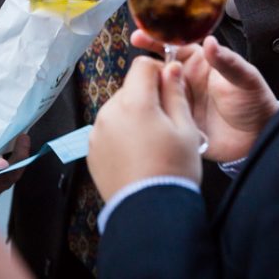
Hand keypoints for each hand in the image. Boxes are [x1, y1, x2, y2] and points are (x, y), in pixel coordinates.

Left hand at [87, 57, 203, 200]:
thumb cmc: (173, 170)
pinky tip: (137, 154)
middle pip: (129, 89)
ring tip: (151, 143)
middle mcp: (109, 112)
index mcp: (134, 103)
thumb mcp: (185, 128)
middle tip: (166, 122)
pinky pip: (108, 130)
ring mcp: (97, 132)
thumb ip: (175, 93)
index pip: (142, 66)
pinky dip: (121, 135)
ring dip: (133, 116)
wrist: (150, 212)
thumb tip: (171, 68)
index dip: (159, 71)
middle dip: (147, 98)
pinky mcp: (92, 150)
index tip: (170, 87)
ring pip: (118, 110)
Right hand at [131, 31, 278, 162]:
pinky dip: (151, 115)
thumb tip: (210, 42)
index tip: (139, 36)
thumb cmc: (254, 101)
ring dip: (146, 92)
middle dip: (143, 69)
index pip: (172, 46)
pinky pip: (159, 117)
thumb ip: (227, 61)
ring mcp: (179, 102)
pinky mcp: (177, 123)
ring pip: (155, 93)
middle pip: (157, 70)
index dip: (155, 40)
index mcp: (198, 63)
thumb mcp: (244, 78)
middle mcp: (184, 81)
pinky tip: (144, 114)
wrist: (259, 138)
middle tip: (136, 71)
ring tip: (139, 92)